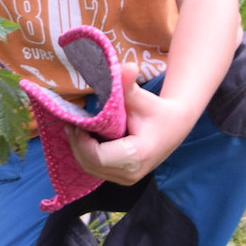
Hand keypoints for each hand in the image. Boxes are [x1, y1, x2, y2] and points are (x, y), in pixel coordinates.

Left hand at [64, 63, 193, 185]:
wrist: (174, 127)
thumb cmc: (157, 111)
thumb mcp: (143, 98)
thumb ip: (129, 85)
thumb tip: (127, 66)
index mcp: (137, 156)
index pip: (98, 156)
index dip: (81, 141)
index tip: (75, 122)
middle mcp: (131, 174)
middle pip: (91, 164)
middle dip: (76, 144)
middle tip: (70, 123)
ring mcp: (127, 179)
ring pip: (91, 169)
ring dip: (79, 149)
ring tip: (75, 128)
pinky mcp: (122, 177)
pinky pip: (96, 169)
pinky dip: (86, 154)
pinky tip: (83, 137)